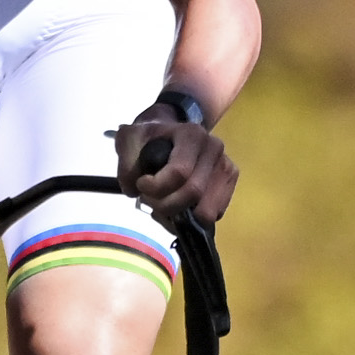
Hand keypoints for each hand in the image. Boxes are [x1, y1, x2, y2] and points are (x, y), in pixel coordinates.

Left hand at [114, 90, 236, 230]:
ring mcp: (226, 167)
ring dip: (179, 216)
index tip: (141, 183)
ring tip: (164, 203)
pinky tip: (178, 206)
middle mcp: (214, 149)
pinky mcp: (228, 186)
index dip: (156, 187)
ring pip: (206, 211)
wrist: (169, 135)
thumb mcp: (128, 140)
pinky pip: (213, 216)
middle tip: (150, 199)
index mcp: (192, 135)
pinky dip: (192, 220)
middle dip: (165, 205)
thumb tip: (134, 190)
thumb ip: (126, 163)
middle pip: (193, 194)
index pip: (179, 173)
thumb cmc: (149, 139)